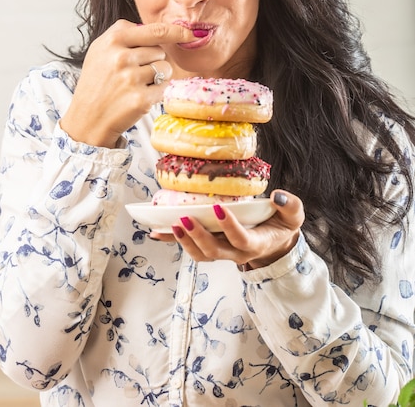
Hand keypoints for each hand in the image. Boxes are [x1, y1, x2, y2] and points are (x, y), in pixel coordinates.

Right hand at [60, 20, 193, 147]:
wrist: (87, 118)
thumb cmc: (97, 83)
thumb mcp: (100, 50)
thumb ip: (126, 35)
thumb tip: (160, 29)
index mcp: (113, 40)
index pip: (155, 30)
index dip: (177, 32)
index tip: (189, 34)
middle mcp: (121, 57)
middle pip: (161, 51)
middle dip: (154, 61)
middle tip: (133, 73)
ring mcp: (131, 78)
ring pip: (166, 68)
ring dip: (158, 77)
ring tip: (136, 85)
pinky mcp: (140, 99)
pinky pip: (165, 87)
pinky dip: (157, 92)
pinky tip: (139, 96)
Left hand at [150, 190, 304, 268]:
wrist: (275, 242)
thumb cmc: (282, 224)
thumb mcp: (294, 215)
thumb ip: (290, 205)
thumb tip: (278, 195)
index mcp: (257, 244)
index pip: (241, 240)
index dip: (229, 227)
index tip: (218, 207)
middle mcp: (237, 253)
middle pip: (215, 252)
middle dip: (199, 237)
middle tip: (185, 219)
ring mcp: (223, 252)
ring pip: (201, 254)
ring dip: (185, 241)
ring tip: (172, 224)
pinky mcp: (211, 246)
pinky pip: (191, 248)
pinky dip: (174, 240)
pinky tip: (156, 232)